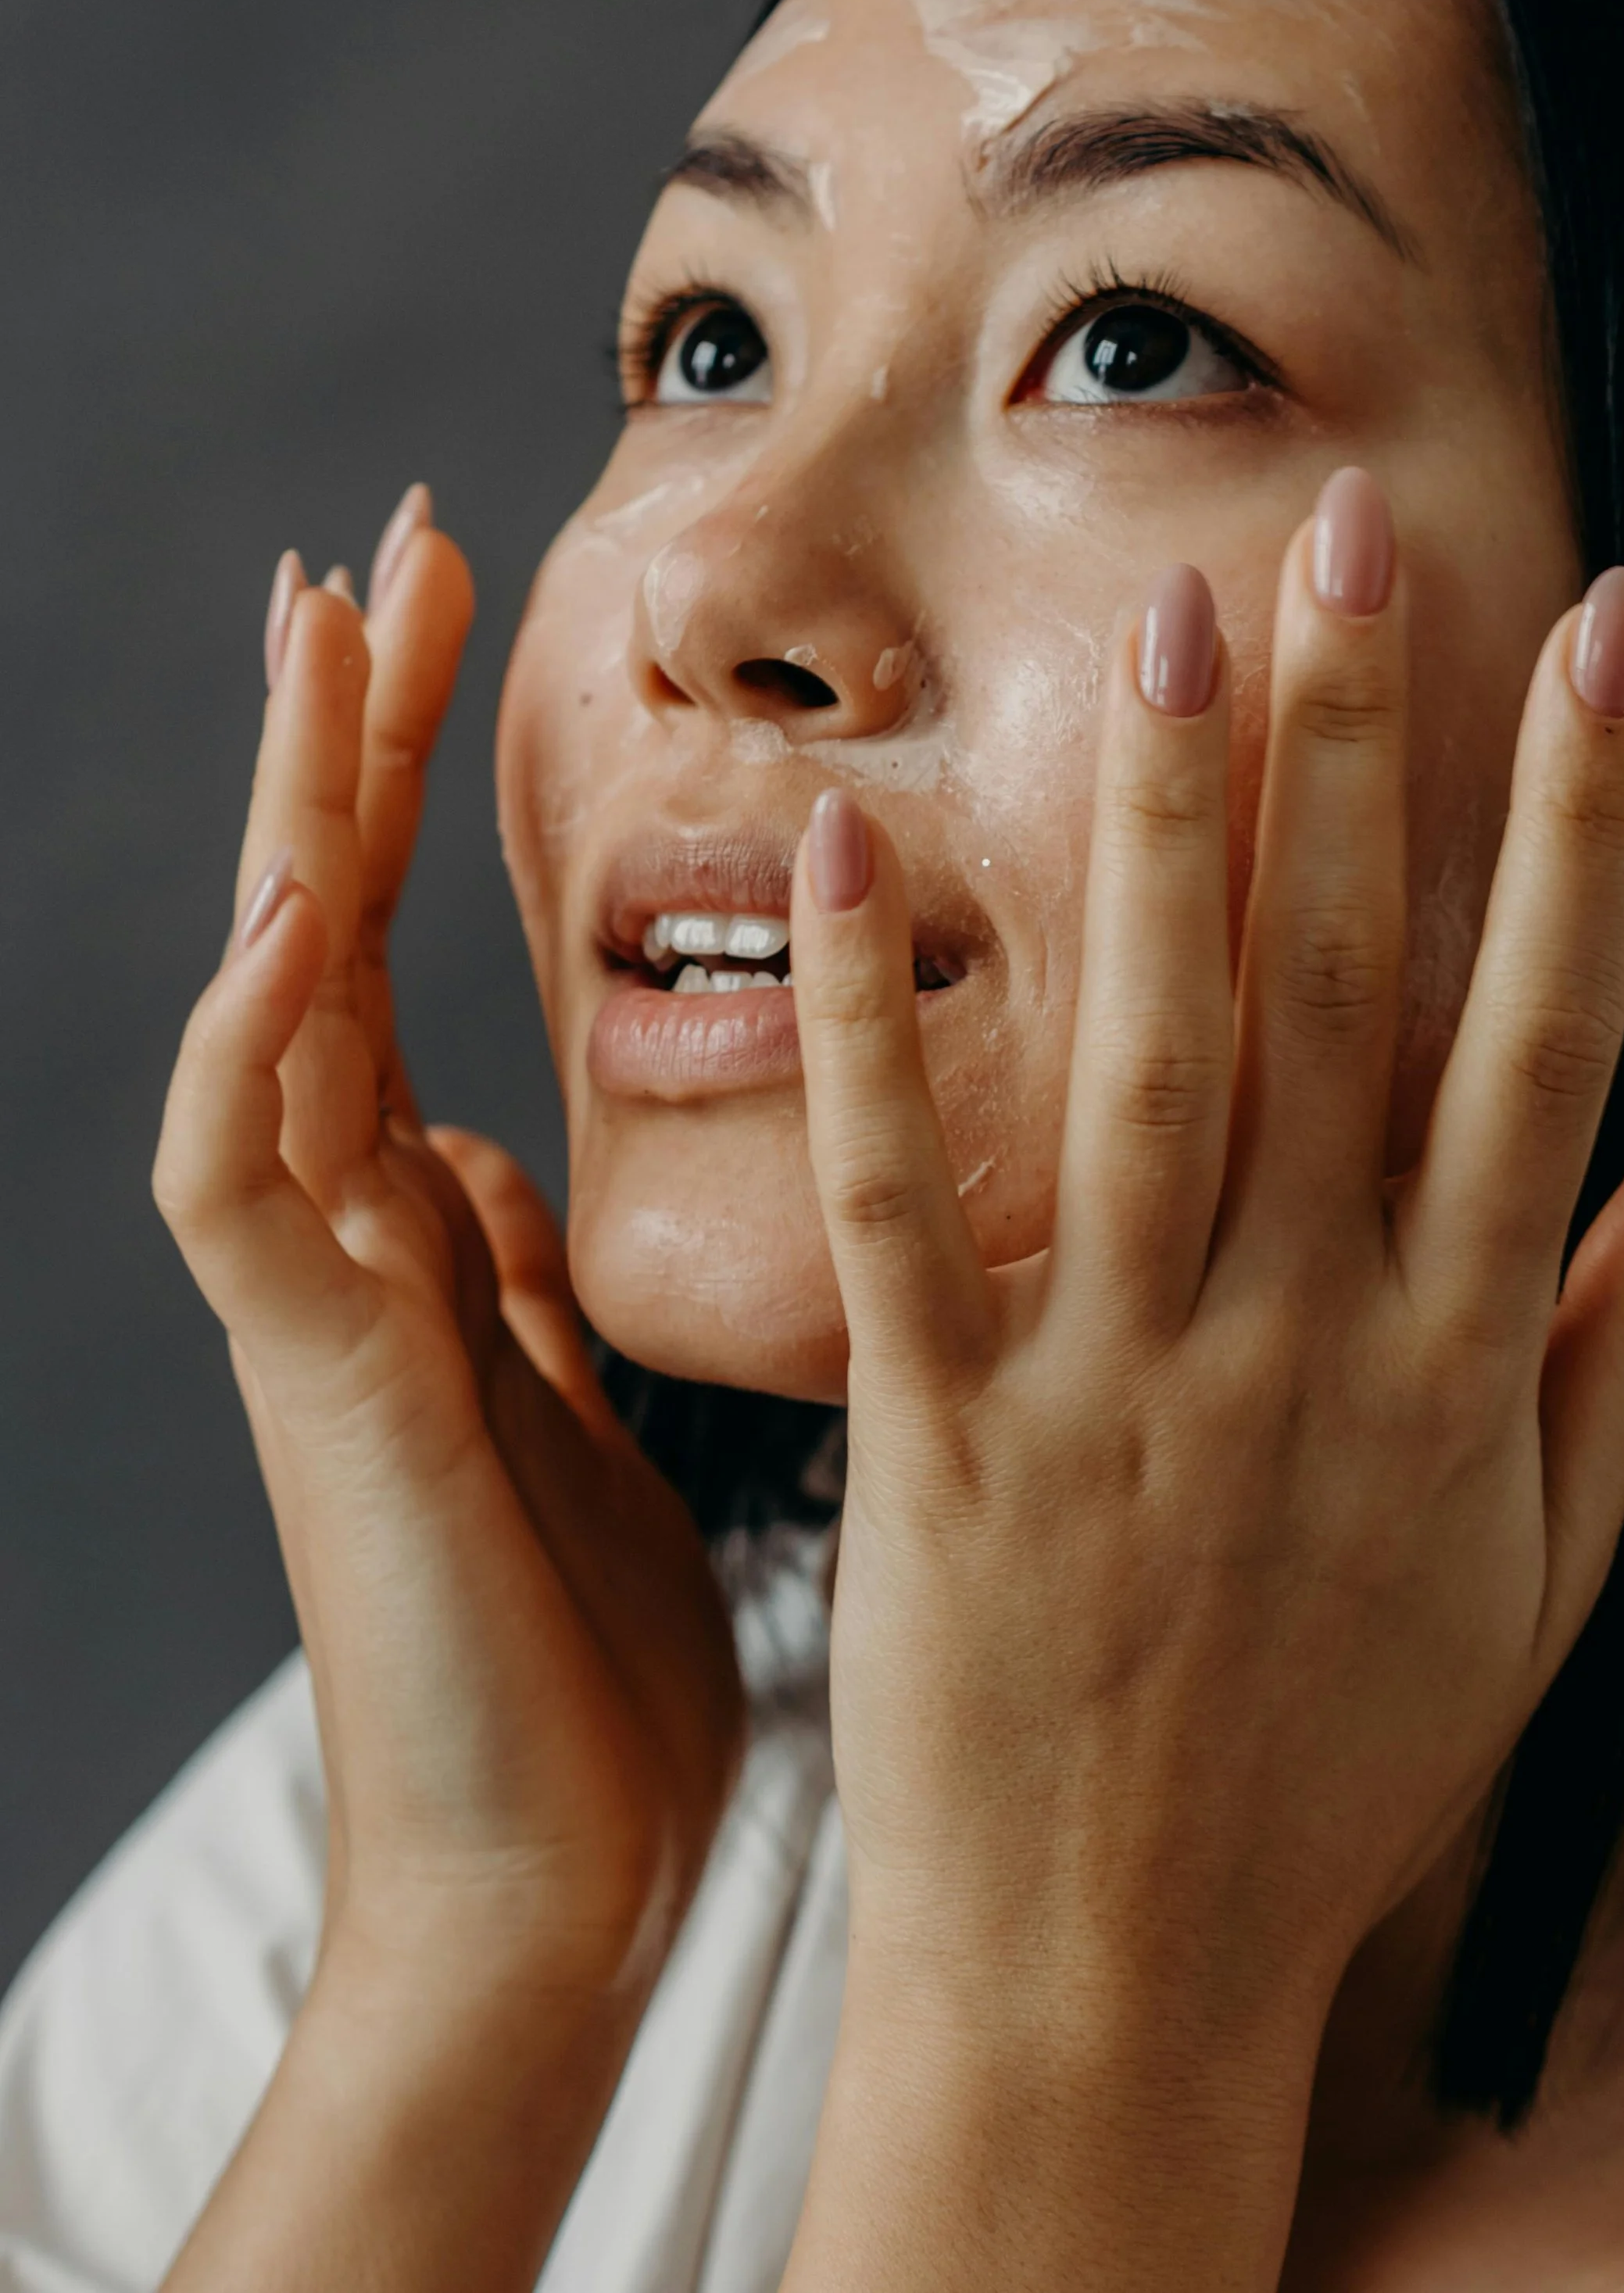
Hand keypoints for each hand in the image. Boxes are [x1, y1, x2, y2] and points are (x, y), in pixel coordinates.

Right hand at [154, 496, 744, 2010]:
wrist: (549, 1884)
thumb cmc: (576, 1656)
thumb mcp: (564, 1401)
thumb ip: (504, 1271)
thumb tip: (474, 1153)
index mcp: (419, 1223)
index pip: (391, 942)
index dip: (400, 775)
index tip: (446, 607)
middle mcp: (349, 1230)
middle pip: (325, 925)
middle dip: (347, 732)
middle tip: (379, 545)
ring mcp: (318, 1302)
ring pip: (269, 1007)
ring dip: (285, 816)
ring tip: (315, 628)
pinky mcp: (319, 1391)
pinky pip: (242, 1192)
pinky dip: (246, 1051)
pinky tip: (281, 916)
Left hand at [781, 468, 1623, 2289]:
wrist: (1118, 1978)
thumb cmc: (1335, 1764)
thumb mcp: (1546, 1568)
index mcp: (1458, 1359)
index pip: (1547, 1036)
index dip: (1587, 823)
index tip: (1609, 636)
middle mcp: (1304, 1337)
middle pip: (1349, 992)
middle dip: (1362, 742)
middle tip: (1351, 526)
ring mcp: (1119, 1380)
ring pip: (1152, 1051)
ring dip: (1161, 820)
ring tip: (1163, 609)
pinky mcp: (942, 1431)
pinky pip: (900, 1198)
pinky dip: (876, 1022)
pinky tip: (850, 845)